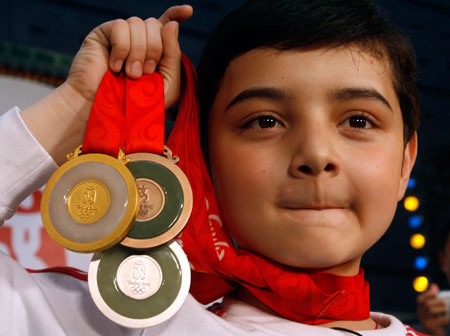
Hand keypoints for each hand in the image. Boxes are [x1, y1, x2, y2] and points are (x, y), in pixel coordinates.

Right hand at [66, 4, 192, 119]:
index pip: (166, 24)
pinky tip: (115, 67)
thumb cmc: (137, 103)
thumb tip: (172, 24)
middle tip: (146, 73)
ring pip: (138, 23)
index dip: (176, 14)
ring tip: (130, 75)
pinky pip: (120, 27)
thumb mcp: (166, 83)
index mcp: (155, 50)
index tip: (188, 11)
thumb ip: (173, 55)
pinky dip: (122, 49)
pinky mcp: (102, 34)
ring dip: (138, 52)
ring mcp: (120, 35)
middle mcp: (138, 39)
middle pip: (155, 24)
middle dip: (155, 49)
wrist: (107, 112)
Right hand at [417, 284, 448, 335]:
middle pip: (427, 305)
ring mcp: (424, 320)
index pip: (420, 299)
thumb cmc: (433, 317)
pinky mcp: (430, 327)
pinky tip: (447, 319)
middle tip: (444, 303)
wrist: (432, 332)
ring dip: (441, 309)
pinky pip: (438, 321)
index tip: (434, 292)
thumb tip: (434, 285)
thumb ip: (432, 296)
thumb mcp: (431, 306)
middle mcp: (420, 313)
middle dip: (437, 302)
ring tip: (445, 311)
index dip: (427, 295)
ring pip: (431, 311)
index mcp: (420, 307)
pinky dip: (445, 319)